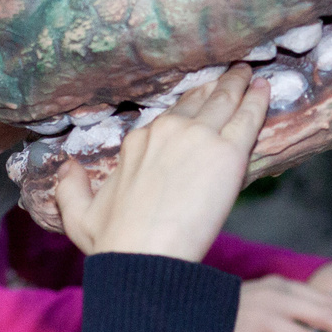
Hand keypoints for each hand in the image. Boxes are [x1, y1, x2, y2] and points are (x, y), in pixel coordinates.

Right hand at [51, 66, 268, 259]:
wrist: (142, 258)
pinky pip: (248, 119)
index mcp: (138, 142)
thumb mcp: (78, 215)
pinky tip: (265, 88)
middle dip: (215, 87)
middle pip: (198, 102)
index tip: (199, 98)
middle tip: (231, 74)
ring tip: (250, 73)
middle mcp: (167, 131)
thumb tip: (66, 167)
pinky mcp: (227, 152)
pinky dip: (258, 101)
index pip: (171, 117)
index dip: (188, 107)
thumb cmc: (114, 243)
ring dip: (239, 84)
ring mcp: (199, 137)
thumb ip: (70, 188)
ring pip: (224, 101)